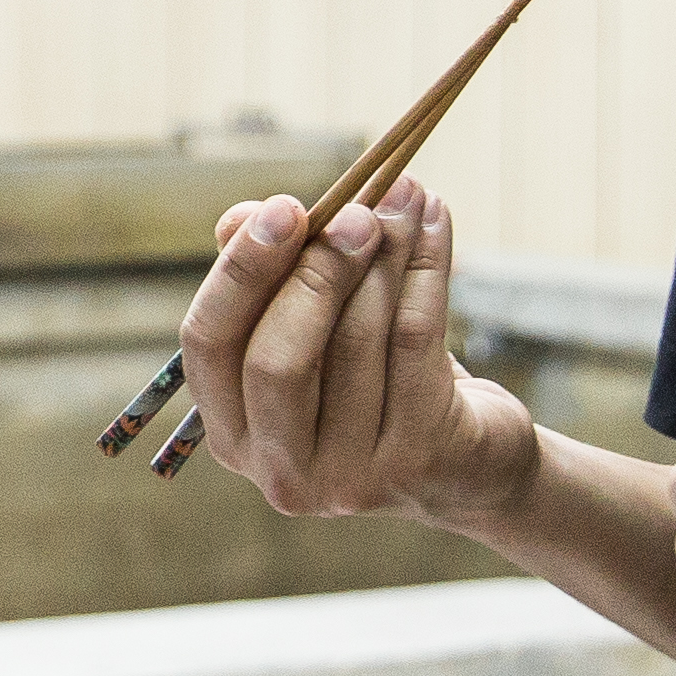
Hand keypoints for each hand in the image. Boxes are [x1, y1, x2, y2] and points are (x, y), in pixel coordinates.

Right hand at [176, 180, 540, 525]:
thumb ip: (270, 277)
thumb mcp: (314, 331)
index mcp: (233, 432)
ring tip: (407, 197)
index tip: (283, 208)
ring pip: (357, 343)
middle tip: (358, 211)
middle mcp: (279, 470)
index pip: (208, 345)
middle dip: (318, 271)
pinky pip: (417, 344)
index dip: (240, 272)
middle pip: (277, 360)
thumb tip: (244, 217)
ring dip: (386, 255)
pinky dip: (429, 271)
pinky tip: (438, 223)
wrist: (467, 462)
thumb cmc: (374, 381)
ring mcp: (348, 478)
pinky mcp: (416, 462)